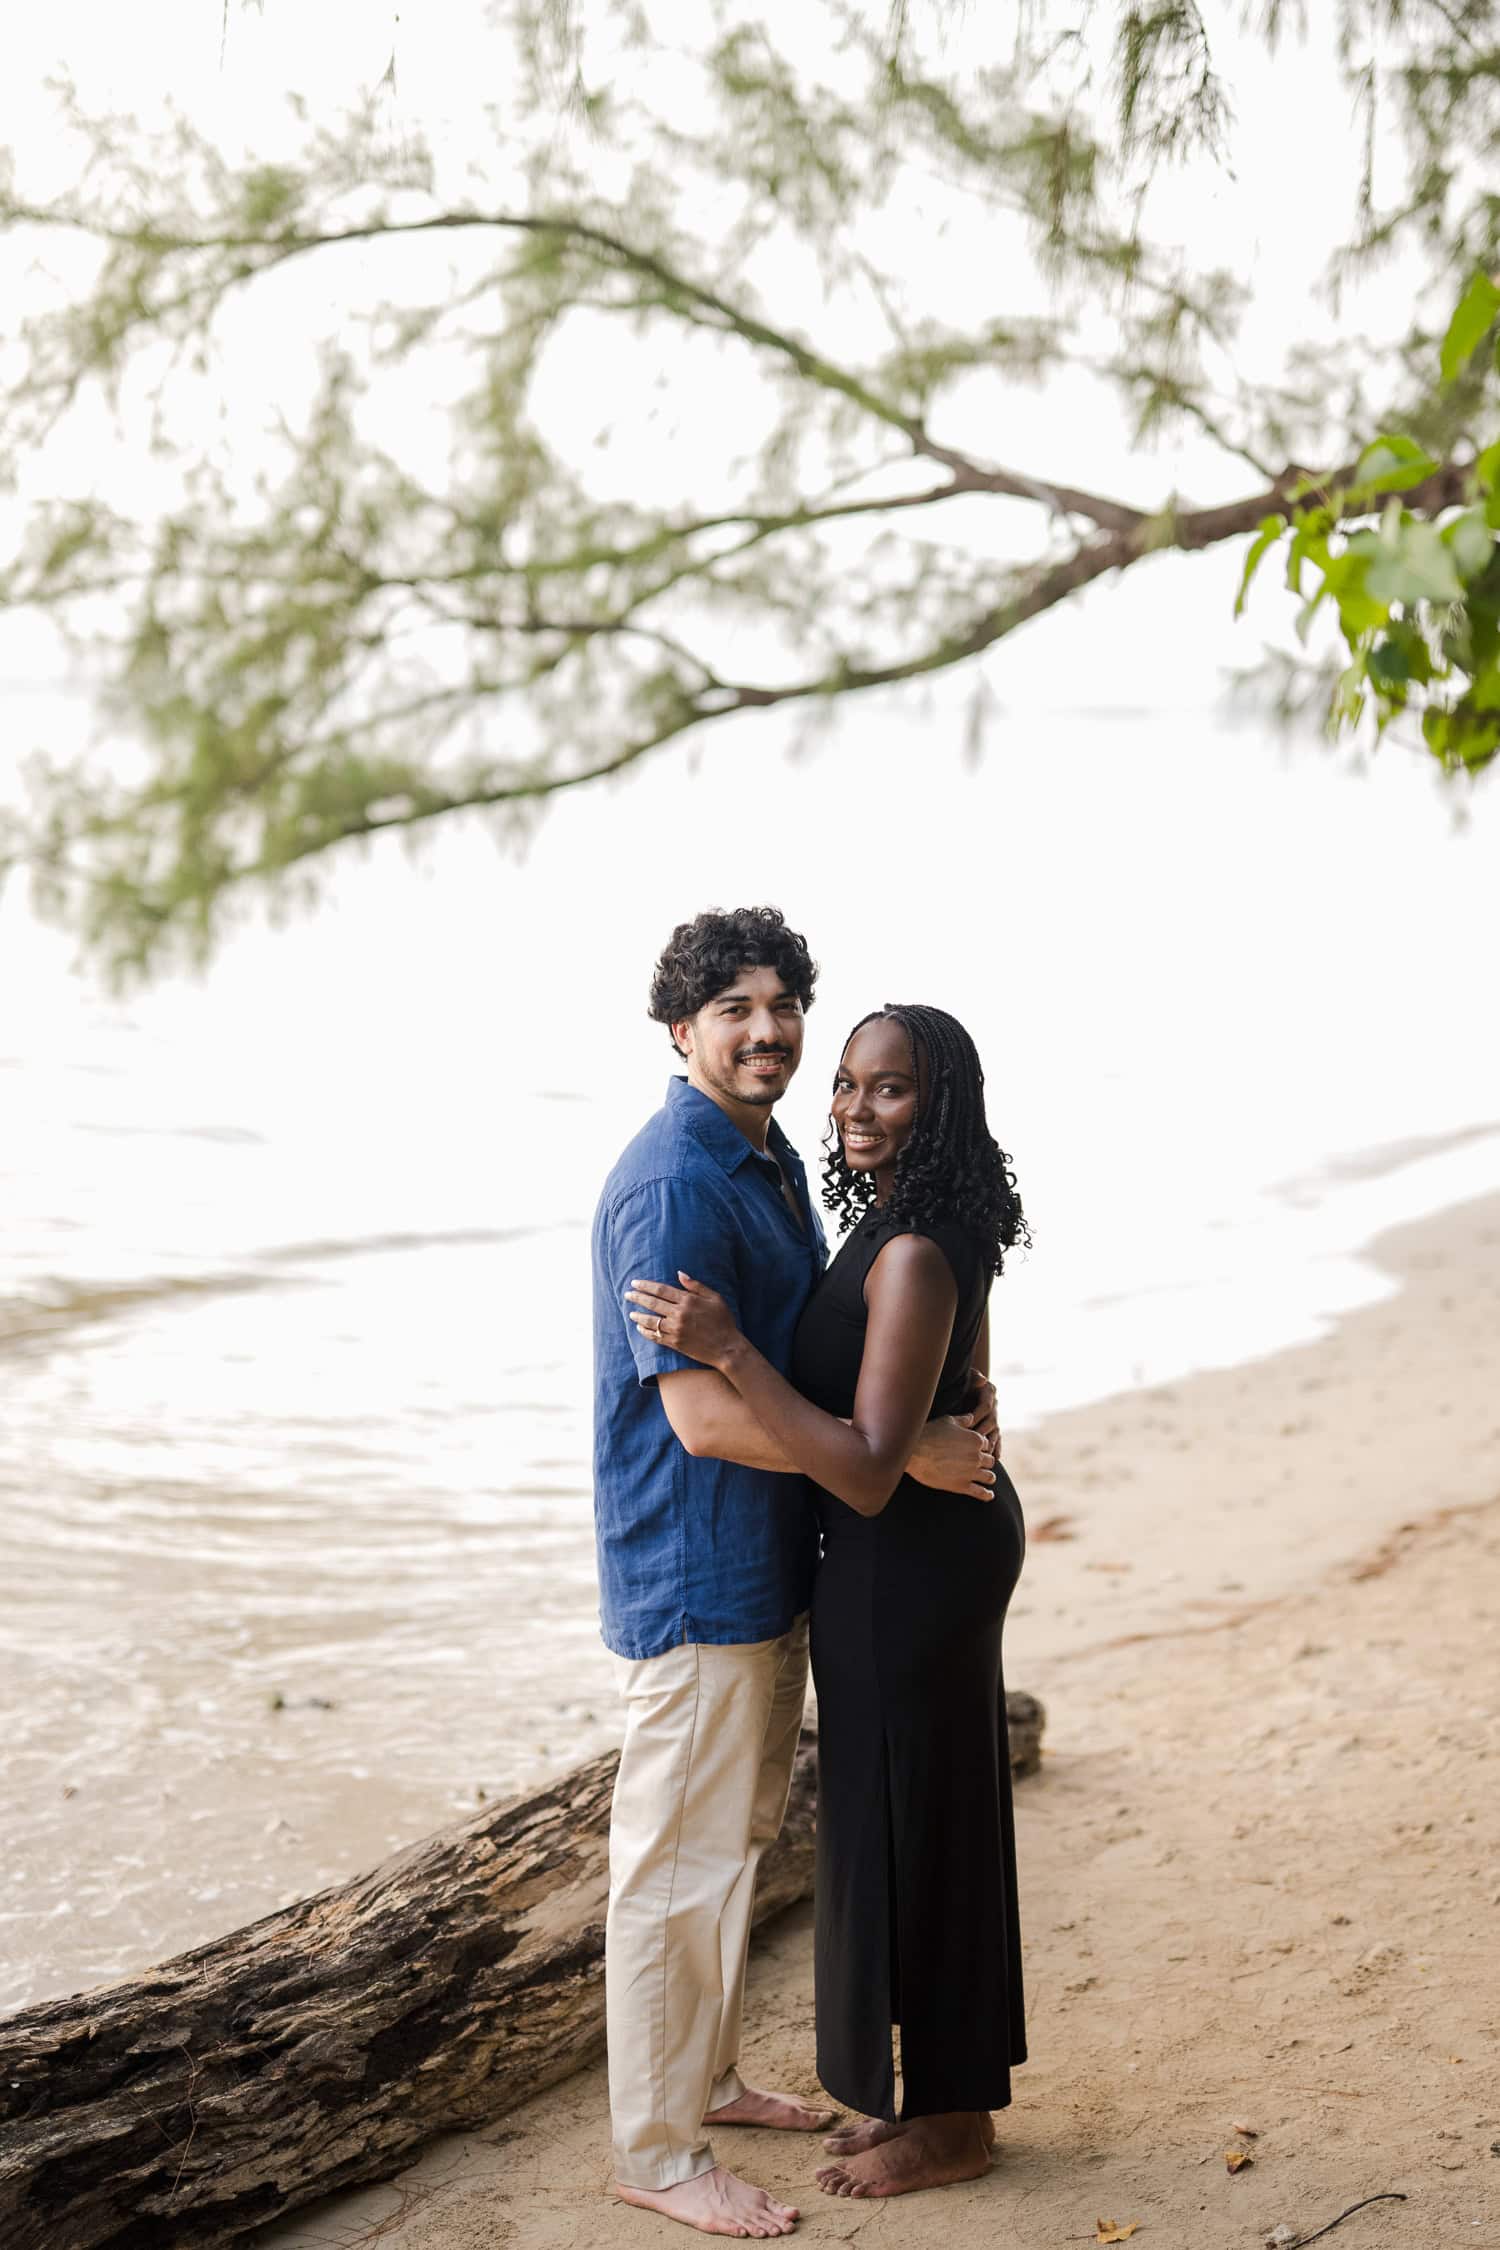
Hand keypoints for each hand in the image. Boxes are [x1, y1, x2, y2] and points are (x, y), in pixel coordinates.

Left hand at [626, 1272, 740, 1370]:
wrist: (727, 1348)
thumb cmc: (723, 1321)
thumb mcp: (715, 1298)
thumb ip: (696, 1285)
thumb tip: (679, 1273)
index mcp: (688, 1300)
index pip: (661, 1290)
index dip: (645, 1285)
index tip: (635, 1283)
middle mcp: (679, 1314)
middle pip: (652, 1303)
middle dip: (637, 1297)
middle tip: (627, 1294)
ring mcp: (676, 1330)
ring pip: (650, 1321)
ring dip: (638, 1315)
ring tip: (631, 1312)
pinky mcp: (675, 1343)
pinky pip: (655, 1336)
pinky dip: (645, 1331)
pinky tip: (640, 1328)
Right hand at [907, 1415, 995, 1499]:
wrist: (913, 1452)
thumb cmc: (928, 1434)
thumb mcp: (947, 1421)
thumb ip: (963, 1420)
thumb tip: (971, 1417)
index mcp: (975, 1439)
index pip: (986, 1445)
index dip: (981, 1447)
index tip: (976, 1450)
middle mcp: (977, 1456)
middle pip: (990, 1461)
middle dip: (985, 1462)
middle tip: (979, 1464)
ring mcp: (971, 1472)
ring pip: (990, 1477)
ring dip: (988, 1477)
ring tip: (987, 1479)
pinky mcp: (962, 1486)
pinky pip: (981, 1493)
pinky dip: (987, 1495)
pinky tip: (989, 1495)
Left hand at [967, 1371, 1001, 1457]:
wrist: (962, 1385)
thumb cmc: (962, 1380)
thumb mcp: (967, 1377)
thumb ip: (973, 1378)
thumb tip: (982, 1380)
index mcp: (989, 1391)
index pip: (986, 1405)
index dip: (977, 1414)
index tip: (968, 1422)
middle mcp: (994, 1405)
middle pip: (991, 1421)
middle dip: (982, 1431)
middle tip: (974, 1442)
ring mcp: (994, 1416)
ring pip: (995, 1431)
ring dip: (991, 1442)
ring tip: (986, 1454)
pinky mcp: (993, 1427)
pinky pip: (997, 1438)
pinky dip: (997, 1447)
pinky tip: (996, 1457)